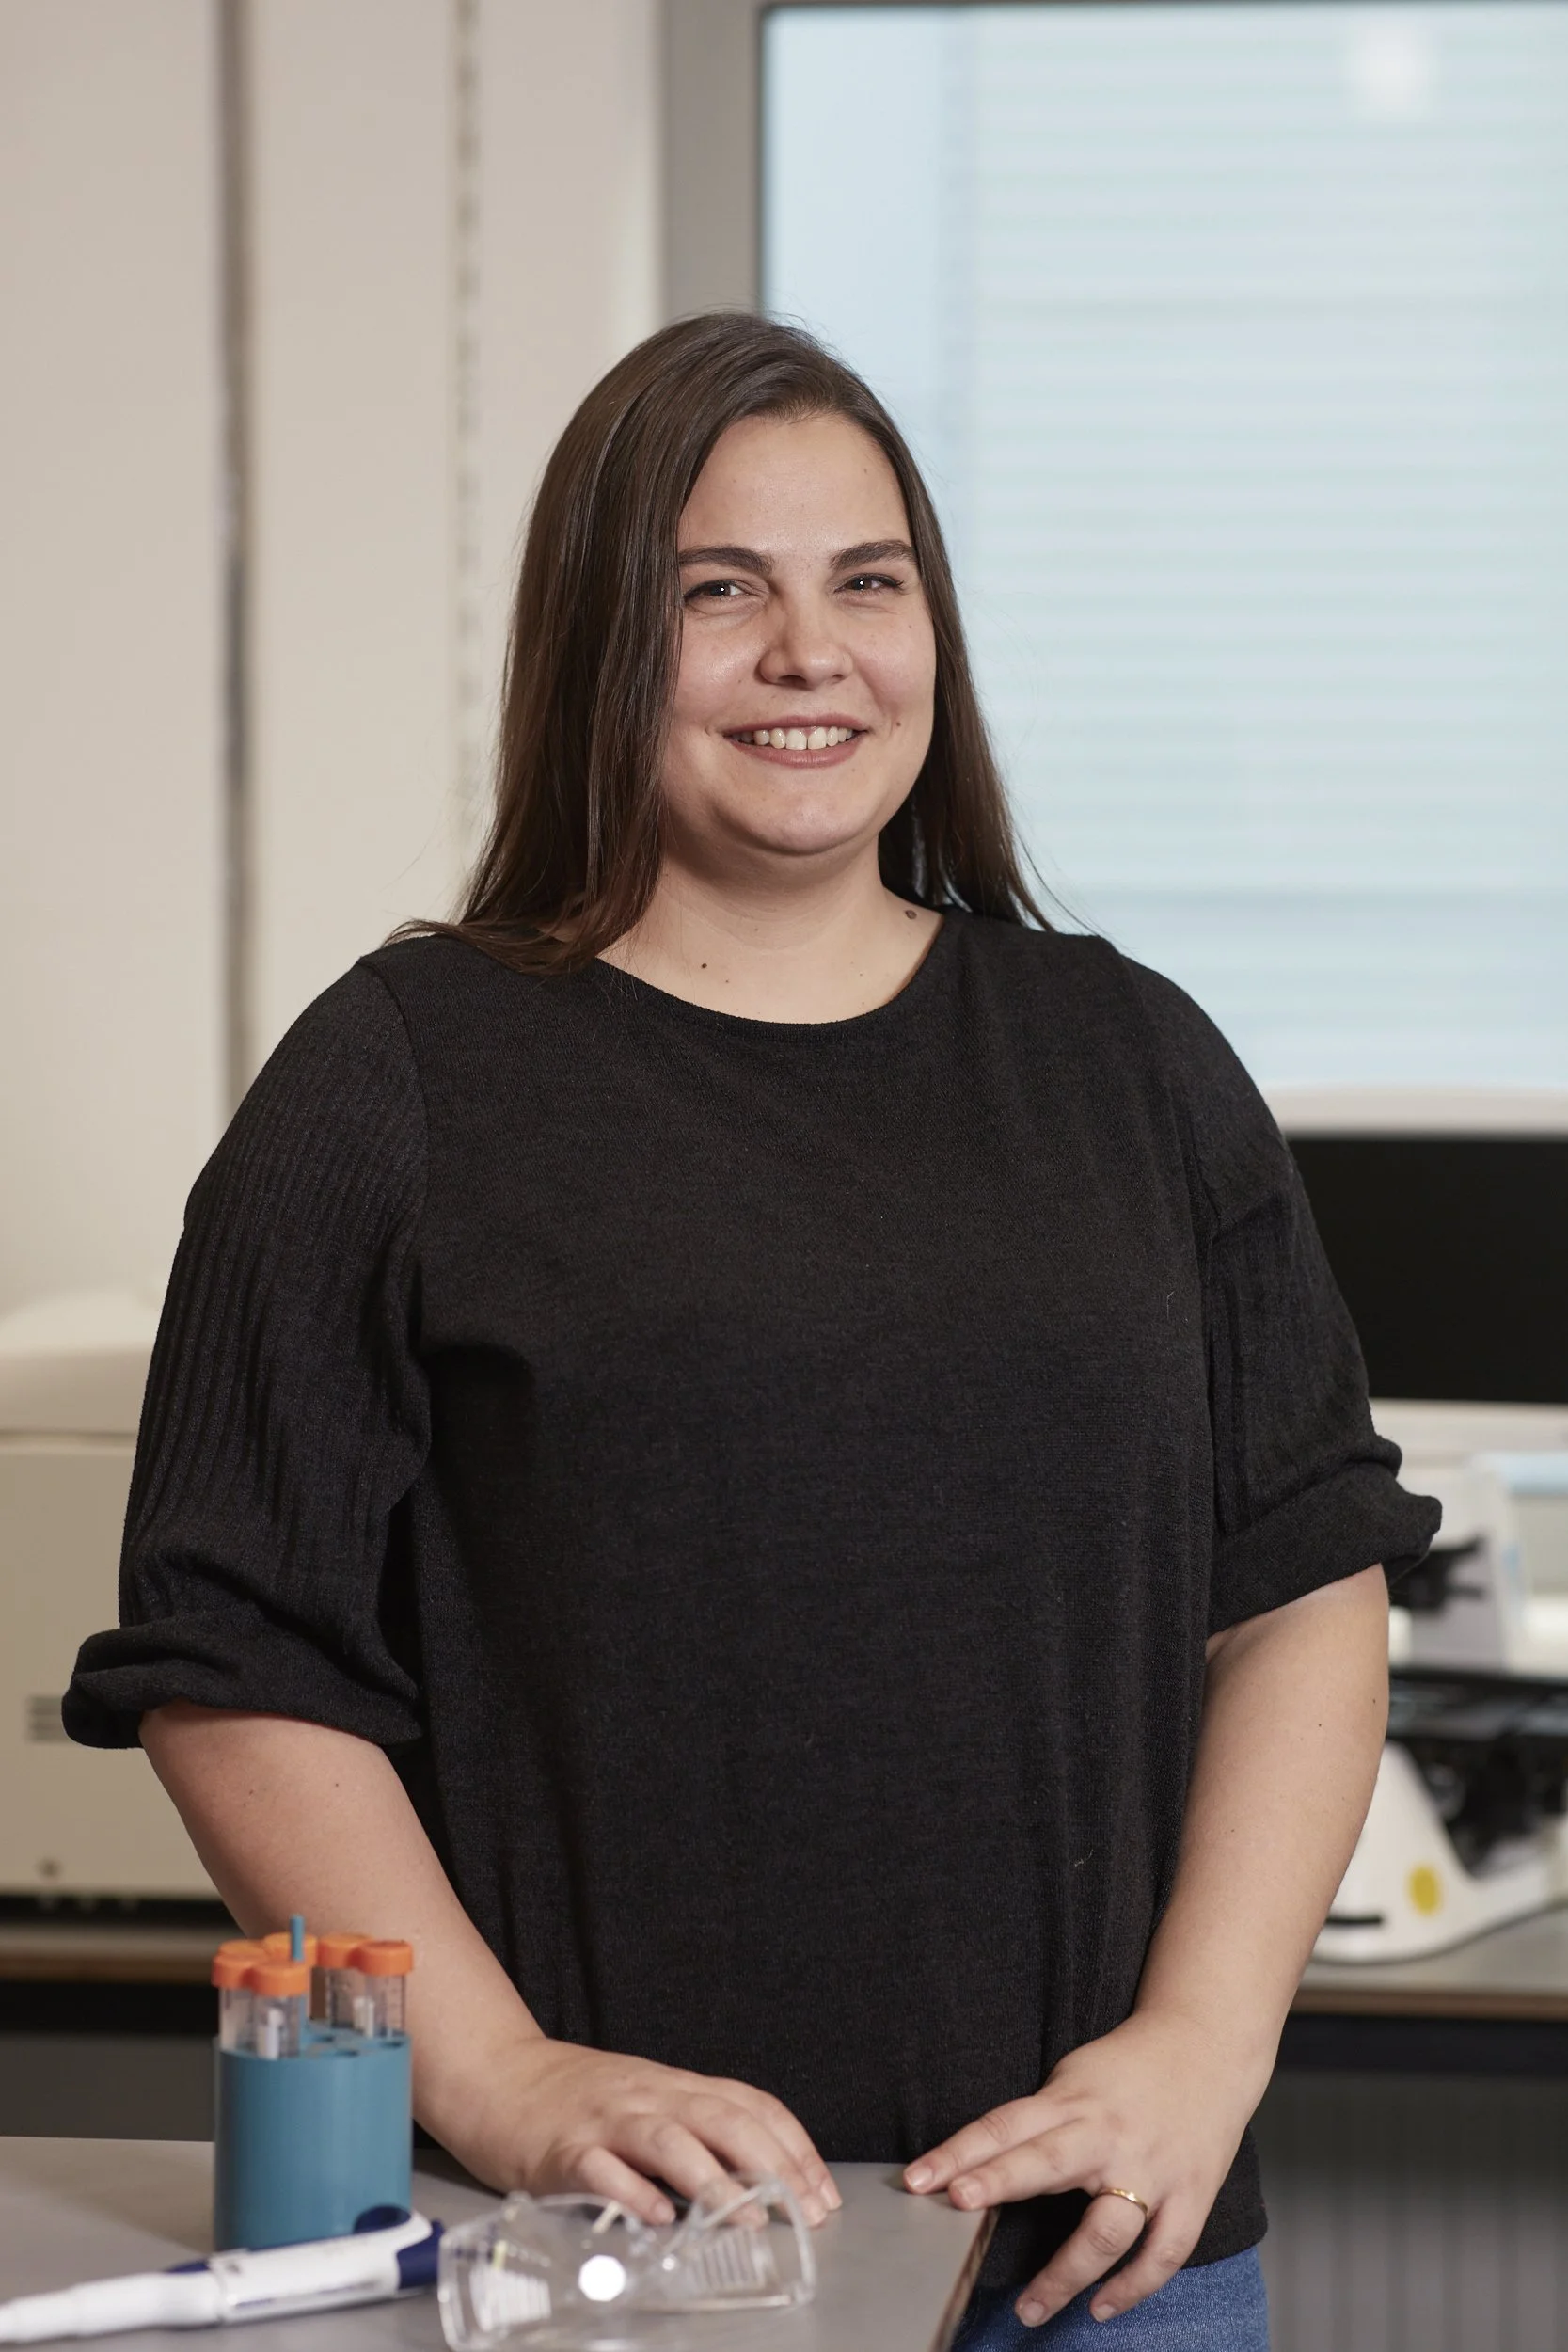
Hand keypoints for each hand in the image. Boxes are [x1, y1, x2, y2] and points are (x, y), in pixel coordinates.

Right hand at [437, 2035, 842, 2230]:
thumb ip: (690, 2129)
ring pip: (670, 2142)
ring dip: (715, 2182)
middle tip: (804, 2212)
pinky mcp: (563, 2150)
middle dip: (773, 2166)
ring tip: (748, 2218)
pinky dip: (633, 2194)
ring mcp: (606, 2120)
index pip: (749, 2104)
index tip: (823, 2191)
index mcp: (673, 2086)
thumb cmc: (574, 2098)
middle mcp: (648, 2096)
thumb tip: (753, 2175)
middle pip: (723, 2119)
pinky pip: (602, 2170)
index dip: (794, 2146)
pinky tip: (656, 2220)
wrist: (495, 2075)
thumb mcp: (643, 2100)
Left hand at [901, 2012, 1263, 2326]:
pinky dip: (1133, 2285)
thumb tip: (982, 2164)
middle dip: (1001, 2182)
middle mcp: (1108, 2135)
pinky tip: (1100, 2307)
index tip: (918, 2178)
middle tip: (959, 2204)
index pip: (1005, 2126)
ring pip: (1108, 2227)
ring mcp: (1153, 2169)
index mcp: (1073, 2101)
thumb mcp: (1073, 2077)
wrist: (1207, 2045)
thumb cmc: (1129, 2067)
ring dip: (1067, 2271)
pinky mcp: (1191, 2195)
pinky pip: (1163, 2251)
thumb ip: (1037, 2120)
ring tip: (1029, 2308)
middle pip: (1048, 2162)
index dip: (959, 2151)